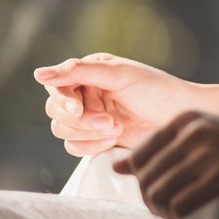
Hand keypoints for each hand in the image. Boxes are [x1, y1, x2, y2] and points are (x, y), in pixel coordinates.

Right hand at [36, 53, 218, 156]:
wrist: (181, 117)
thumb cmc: (157, 90)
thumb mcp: (120, 75)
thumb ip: (80, 71)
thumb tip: (37, 74)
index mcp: (89, 72)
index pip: (57, 86)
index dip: (63, 100)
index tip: (78, 108)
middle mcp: (86, 93)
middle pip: (56, 112)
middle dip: (82, 121)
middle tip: (111, 123)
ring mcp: (90, 117)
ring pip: (62, 131)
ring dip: (88, 134)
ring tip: (117, 129)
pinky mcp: (96, 139)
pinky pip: (74, 147)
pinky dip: (91, 146)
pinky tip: (114, 140)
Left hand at [111, 112, 218, 218]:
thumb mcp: (210, 136)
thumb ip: (166, 148)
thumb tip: (116, 166)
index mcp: (189, 118)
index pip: (140, 155)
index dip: (145, 180)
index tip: (162, 189)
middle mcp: (194, 132)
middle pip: (146, 178)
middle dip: (153, 200)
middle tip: (170, 210)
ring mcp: (207, 154)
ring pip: (158, 194)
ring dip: (165, 213)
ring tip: (180, 215)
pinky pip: (179, 208)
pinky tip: (194, 218)